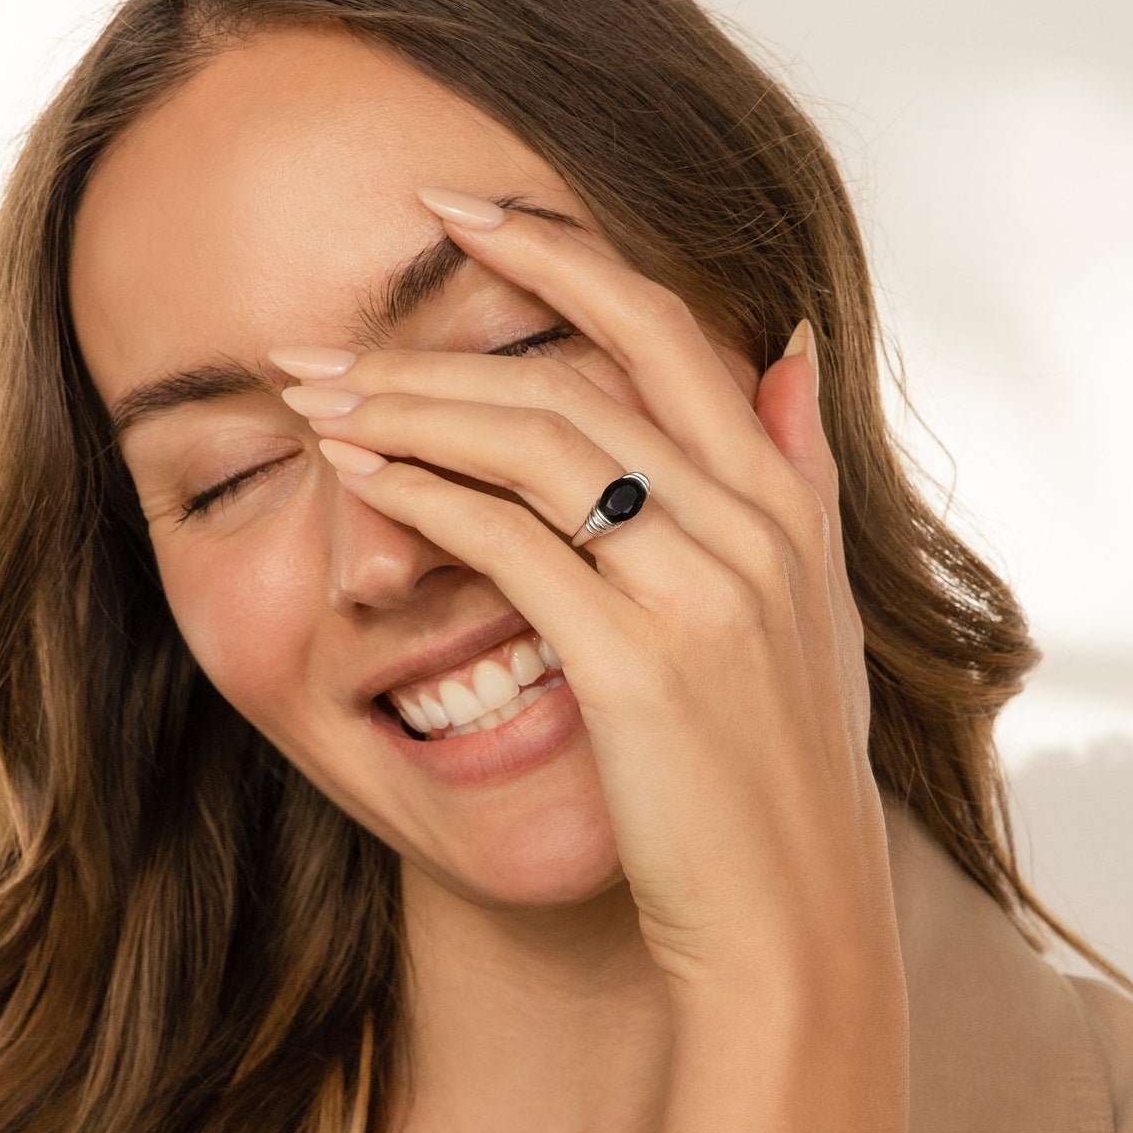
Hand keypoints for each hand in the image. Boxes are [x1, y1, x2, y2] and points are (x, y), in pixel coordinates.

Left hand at [275, 187, 897, 1003]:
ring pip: (529, 441)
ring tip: (314, 395)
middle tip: (330, 338)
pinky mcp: (634, 661)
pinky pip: (504, 540)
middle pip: (572, 375)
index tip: (460, 214)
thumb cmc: (781, 777)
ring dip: (405, 408)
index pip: (665, 325)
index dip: (558, 253)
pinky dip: (420, 494)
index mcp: (787, 501)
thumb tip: (784, 352)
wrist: (792, 917)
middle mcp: (750, 523)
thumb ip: (798, 475)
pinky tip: (353, 475)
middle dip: (434, 343)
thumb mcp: (818, 614)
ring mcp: (696, 587)